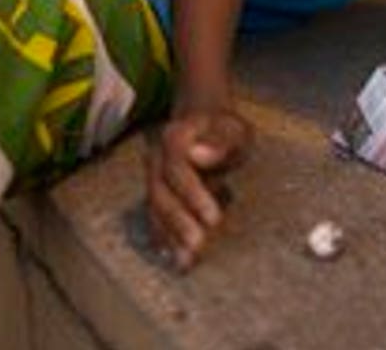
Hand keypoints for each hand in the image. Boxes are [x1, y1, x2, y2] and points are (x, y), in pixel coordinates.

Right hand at [144, 104, 252, 270]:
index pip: (177, 167)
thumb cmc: (225, 130)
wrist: (206, 123)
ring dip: (169, 235)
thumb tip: (197, 154)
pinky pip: (155, 217)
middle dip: (178, 221)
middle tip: (198, 246)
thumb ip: (219, 141)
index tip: (213, 218)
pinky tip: (174, 258)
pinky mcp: (156, 193)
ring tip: (186, 261)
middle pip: (161, 192)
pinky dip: (164, 238)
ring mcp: (153, 177)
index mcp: (175, 137)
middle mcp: (157, 158)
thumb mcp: (232, 129)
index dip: (192, 194)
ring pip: (155, 208)